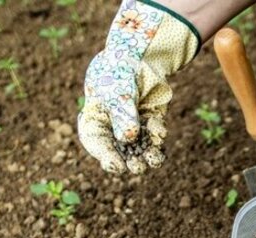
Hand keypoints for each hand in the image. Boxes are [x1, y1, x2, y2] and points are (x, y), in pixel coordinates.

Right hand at [78, 0, 199, 173]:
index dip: (105, 157)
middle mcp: (114, 128)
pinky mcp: (151, 124)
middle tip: (137, 166)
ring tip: (154, 160)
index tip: (116, 165)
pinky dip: (158, 136)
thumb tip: (129, 139)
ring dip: (147, 157)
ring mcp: (134, 127)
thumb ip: (122, 115)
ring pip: (140, 150)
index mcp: (96, 119)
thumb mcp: (117, 92)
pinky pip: (155, 138)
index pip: (97, 143)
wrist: (140, 54)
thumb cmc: (119, 70)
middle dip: (130, 161)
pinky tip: (160, 130)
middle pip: (121, 152)